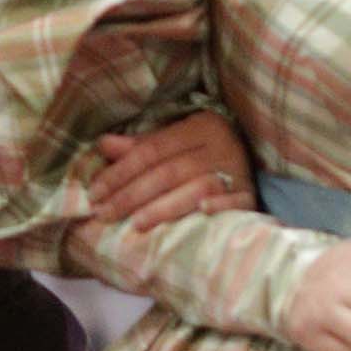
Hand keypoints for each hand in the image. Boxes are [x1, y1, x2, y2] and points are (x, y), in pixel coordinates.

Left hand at [80, 108, 256, 242]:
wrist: (255, 158)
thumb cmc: (203, 153)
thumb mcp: (174, 142)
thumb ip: (140, 147)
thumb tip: (104, 145)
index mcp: (200, 126)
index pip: (152, 150)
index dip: (120, 172)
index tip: (95, 193)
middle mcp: (221, 145)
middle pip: (170, 172)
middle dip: (133, 194)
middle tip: (105, 214)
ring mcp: (238, 170)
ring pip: (197, 187)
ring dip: (165, 207)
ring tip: (136, 224)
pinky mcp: (251, 194)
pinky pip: (237, 200)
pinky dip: (221, 205)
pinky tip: (203, 212)